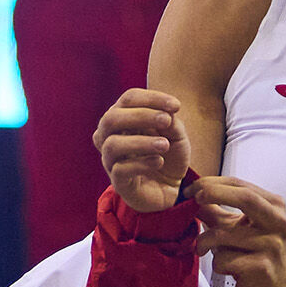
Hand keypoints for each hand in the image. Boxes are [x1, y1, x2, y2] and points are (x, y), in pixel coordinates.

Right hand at [93, 87, 190, 213]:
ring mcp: (111, 160)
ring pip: (113, 144)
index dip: (151, 98)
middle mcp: (110, 137)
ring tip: (164, 145)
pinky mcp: (117, 182)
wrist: (170, 188)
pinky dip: (142, 163)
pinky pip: (120, 169)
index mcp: (123, 119)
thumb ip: (170, 122)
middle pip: (112, 118)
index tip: (176, 106)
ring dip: (142, 141)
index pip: (128, 99)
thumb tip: (165, 113)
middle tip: (166, 121)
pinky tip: (159, 161)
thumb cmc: (168, 155)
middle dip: (141, 116)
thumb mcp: (176, 135)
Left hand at [193, 177, 285, 286]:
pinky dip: (217, 264)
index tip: (192, 190)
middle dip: (214, 193)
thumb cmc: (258, 256)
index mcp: (273, 207)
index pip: (241, 185)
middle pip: (245, 197)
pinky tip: (228, 269)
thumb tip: (193, 197)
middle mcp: (277, 222)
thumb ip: (219, 213)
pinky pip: (225, 260)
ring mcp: (272, 245)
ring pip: (224, 235)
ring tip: (205, 249)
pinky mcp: (262, 267)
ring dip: (206, 242)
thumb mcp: (240, 229)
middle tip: (194, 198)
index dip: (213, 184)